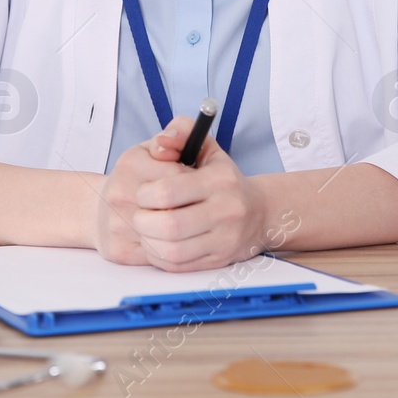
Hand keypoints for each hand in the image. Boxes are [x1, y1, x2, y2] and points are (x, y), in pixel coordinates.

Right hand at [93, 125, 187, 265]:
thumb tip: (172, 141)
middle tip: (195, 207)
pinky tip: (175, 240)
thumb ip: (178, 133)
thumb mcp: (155, 149)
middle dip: (192, 211)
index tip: (197, 186)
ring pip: (170, 238)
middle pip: (174, 209)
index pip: (178, 177)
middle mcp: (119, 193)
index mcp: (131, 163)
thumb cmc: (138, 179)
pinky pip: (161, 256)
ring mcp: (117, 224)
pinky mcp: (120, 251)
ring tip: (186, 223)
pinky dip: (175, 249)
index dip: (195, 184)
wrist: (99, 212)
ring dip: (186, 234)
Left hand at [132, 115, 268, 270]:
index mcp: (220, 180)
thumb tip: (160, 142)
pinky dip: (159, 256)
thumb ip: (180, 132)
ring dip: (149, 241)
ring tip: (146, 229)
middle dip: (143, 221)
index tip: (142, 193)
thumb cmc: (223, 178)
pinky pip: (178, 265)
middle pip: (169, 225)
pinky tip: (157, 243)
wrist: (258, 212)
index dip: (145, 194)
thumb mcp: (206, 147)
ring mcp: (224, 239)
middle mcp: (226, 210)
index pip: (168, 191)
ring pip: (172, 250)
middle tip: (139, 214)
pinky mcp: (219, 261)